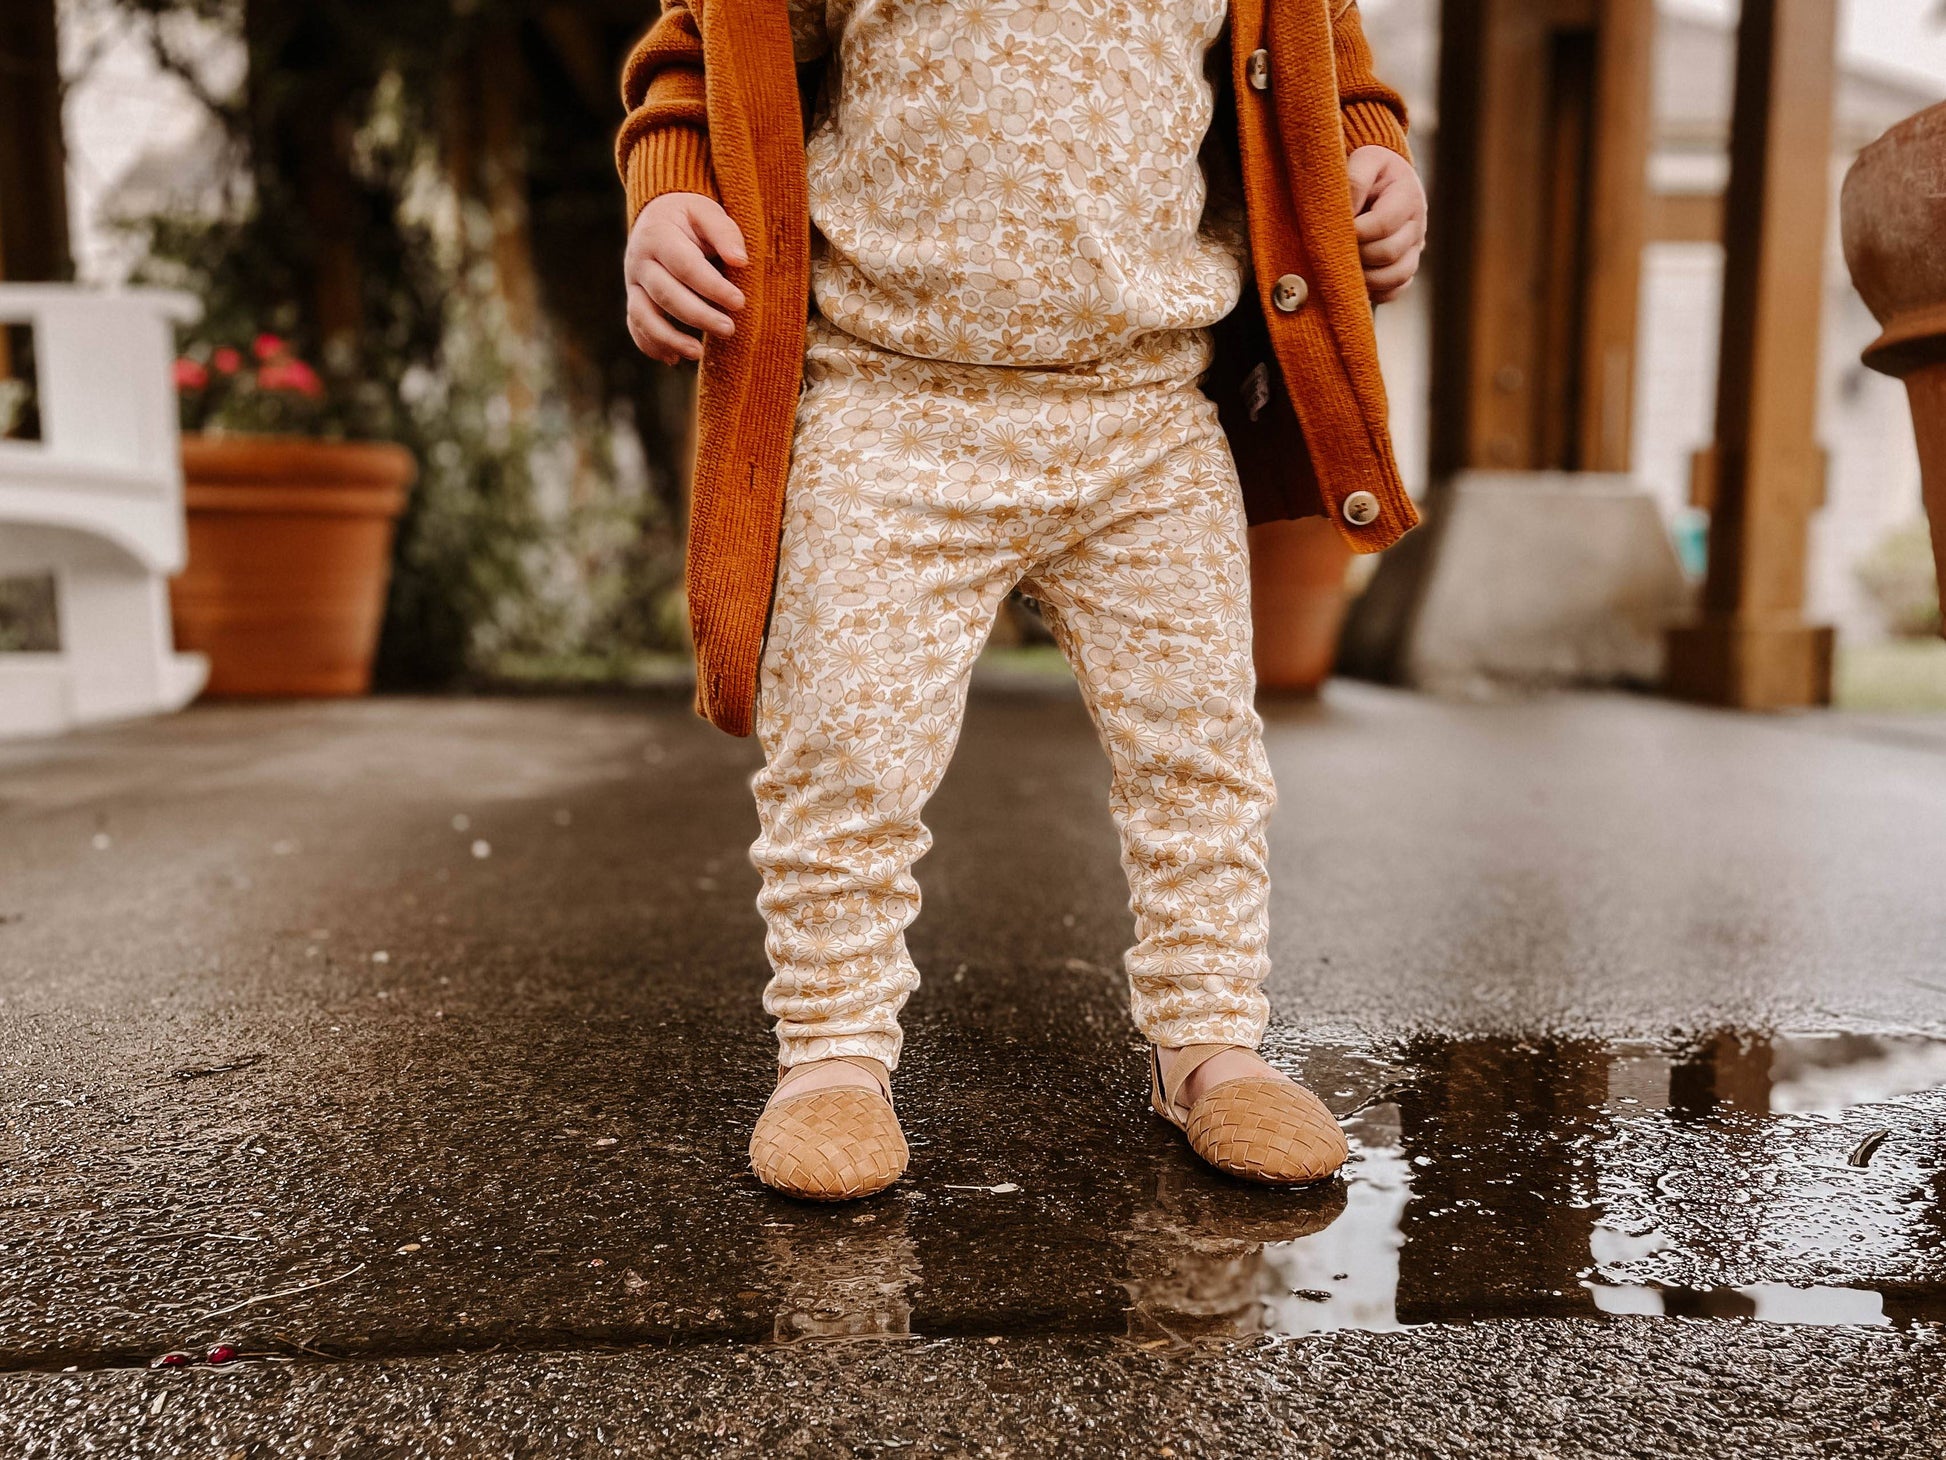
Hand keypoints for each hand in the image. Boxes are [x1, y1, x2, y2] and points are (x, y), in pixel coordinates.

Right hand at [624, 192, 748, 363]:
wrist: (658, 215)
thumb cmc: (691, 217)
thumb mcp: (708, 212)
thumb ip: (725, 233)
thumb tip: (740, 260)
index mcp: (658, 235)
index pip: (685, 266)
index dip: (711, 287)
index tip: (739, 302)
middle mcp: (639, 260)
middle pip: (666, 294)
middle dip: (698, 316)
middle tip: (729, 330)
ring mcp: (633, 283)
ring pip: (643, 315)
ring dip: (669, 338)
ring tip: (698, 354)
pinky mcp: (634, 299)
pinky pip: (636, 326)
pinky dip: (651, 344)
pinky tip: (673, 359)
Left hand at [1347, 146, 1425, 304]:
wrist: (1385, 178)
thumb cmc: (1370, 170)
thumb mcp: (1364, 160)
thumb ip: (1355, 181)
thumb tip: (1346, 215)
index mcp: (1407, 196)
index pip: (1383, 224)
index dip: (1356, 232)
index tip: (1334, 230)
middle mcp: (1417, 225)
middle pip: (1389, 253)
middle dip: (1357, 254)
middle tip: (1334, 248)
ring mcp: (1415, 249)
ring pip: (1396, 276)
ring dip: (1366, 277)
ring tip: (1344, 265)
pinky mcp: (1407, 266)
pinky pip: (1396, 291)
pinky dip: (1376, 291)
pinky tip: (1357, 280)